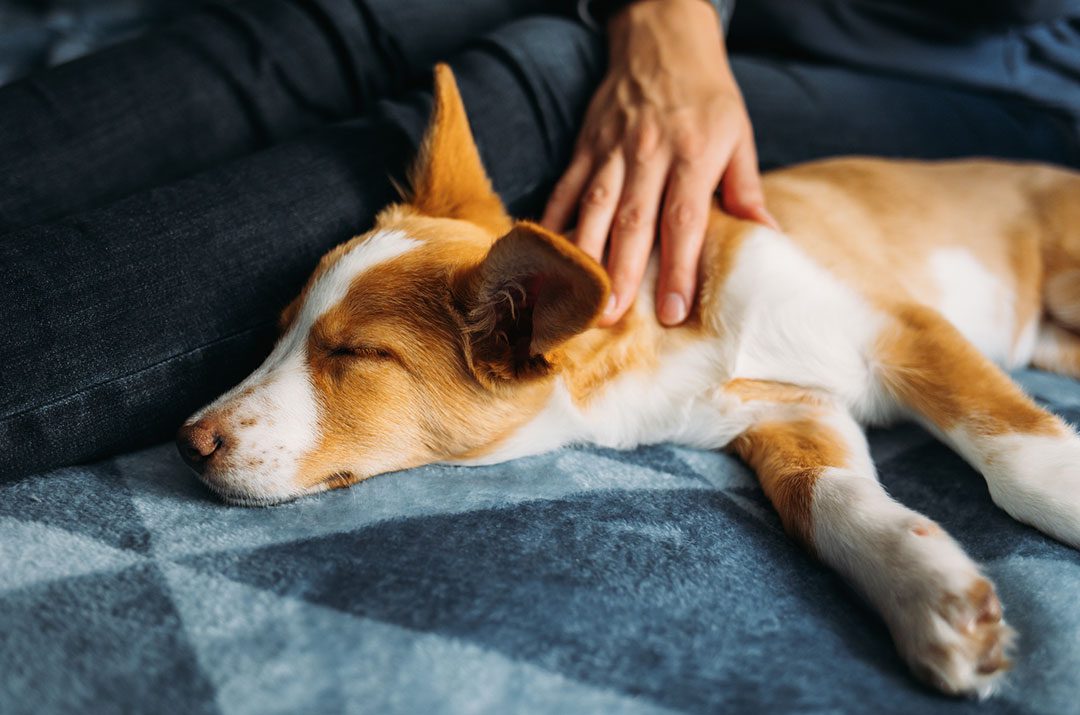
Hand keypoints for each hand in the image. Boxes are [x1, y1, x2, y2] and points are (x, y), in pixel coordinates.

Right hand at [542, 0, 776, 326]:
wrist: (663, 38)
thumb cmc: (707, 94)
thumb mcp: (738, 134)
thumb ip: (745, 188)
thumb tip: (767, 235)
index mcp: (693, 155)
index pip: (684, 221)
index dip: (677, 268)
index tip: (672, 310)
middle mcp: (649, 154)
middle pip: (634, 222)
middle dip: (623, 273)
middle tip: (612, 317)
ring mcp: (612, 150)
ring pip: (595, 209)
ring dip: (587, 256)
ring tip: (581, 297)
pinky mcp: (586, 145)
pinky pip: (567, 187)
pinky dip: (555, 221)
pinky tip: (548, 254)